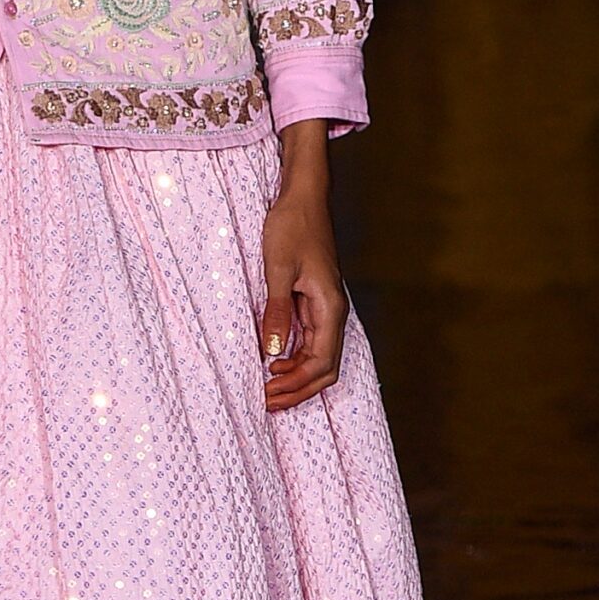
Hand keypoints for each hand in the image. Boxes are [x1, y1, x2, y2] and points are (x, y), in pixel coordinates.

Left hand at [258, 121, 347, 412]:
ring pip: (318, 358)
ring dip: (296, 378)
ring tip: (268, 390)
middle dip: (298, 390)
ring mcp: (323, 309)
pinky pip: (308, 341)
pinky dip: (293, 359)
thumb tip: (271, 353)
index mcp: (330, 308)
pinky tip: (272, 364)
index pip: (321, 363)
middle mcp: (332, 313)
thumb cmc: (292, 226)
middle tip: (266, 402)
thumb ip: (276, 311)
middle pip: (324, 369)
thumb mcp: (278, 268)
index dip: (297, 385)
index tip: (268, 393)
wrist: (301, 197)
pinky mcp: (312, 302)